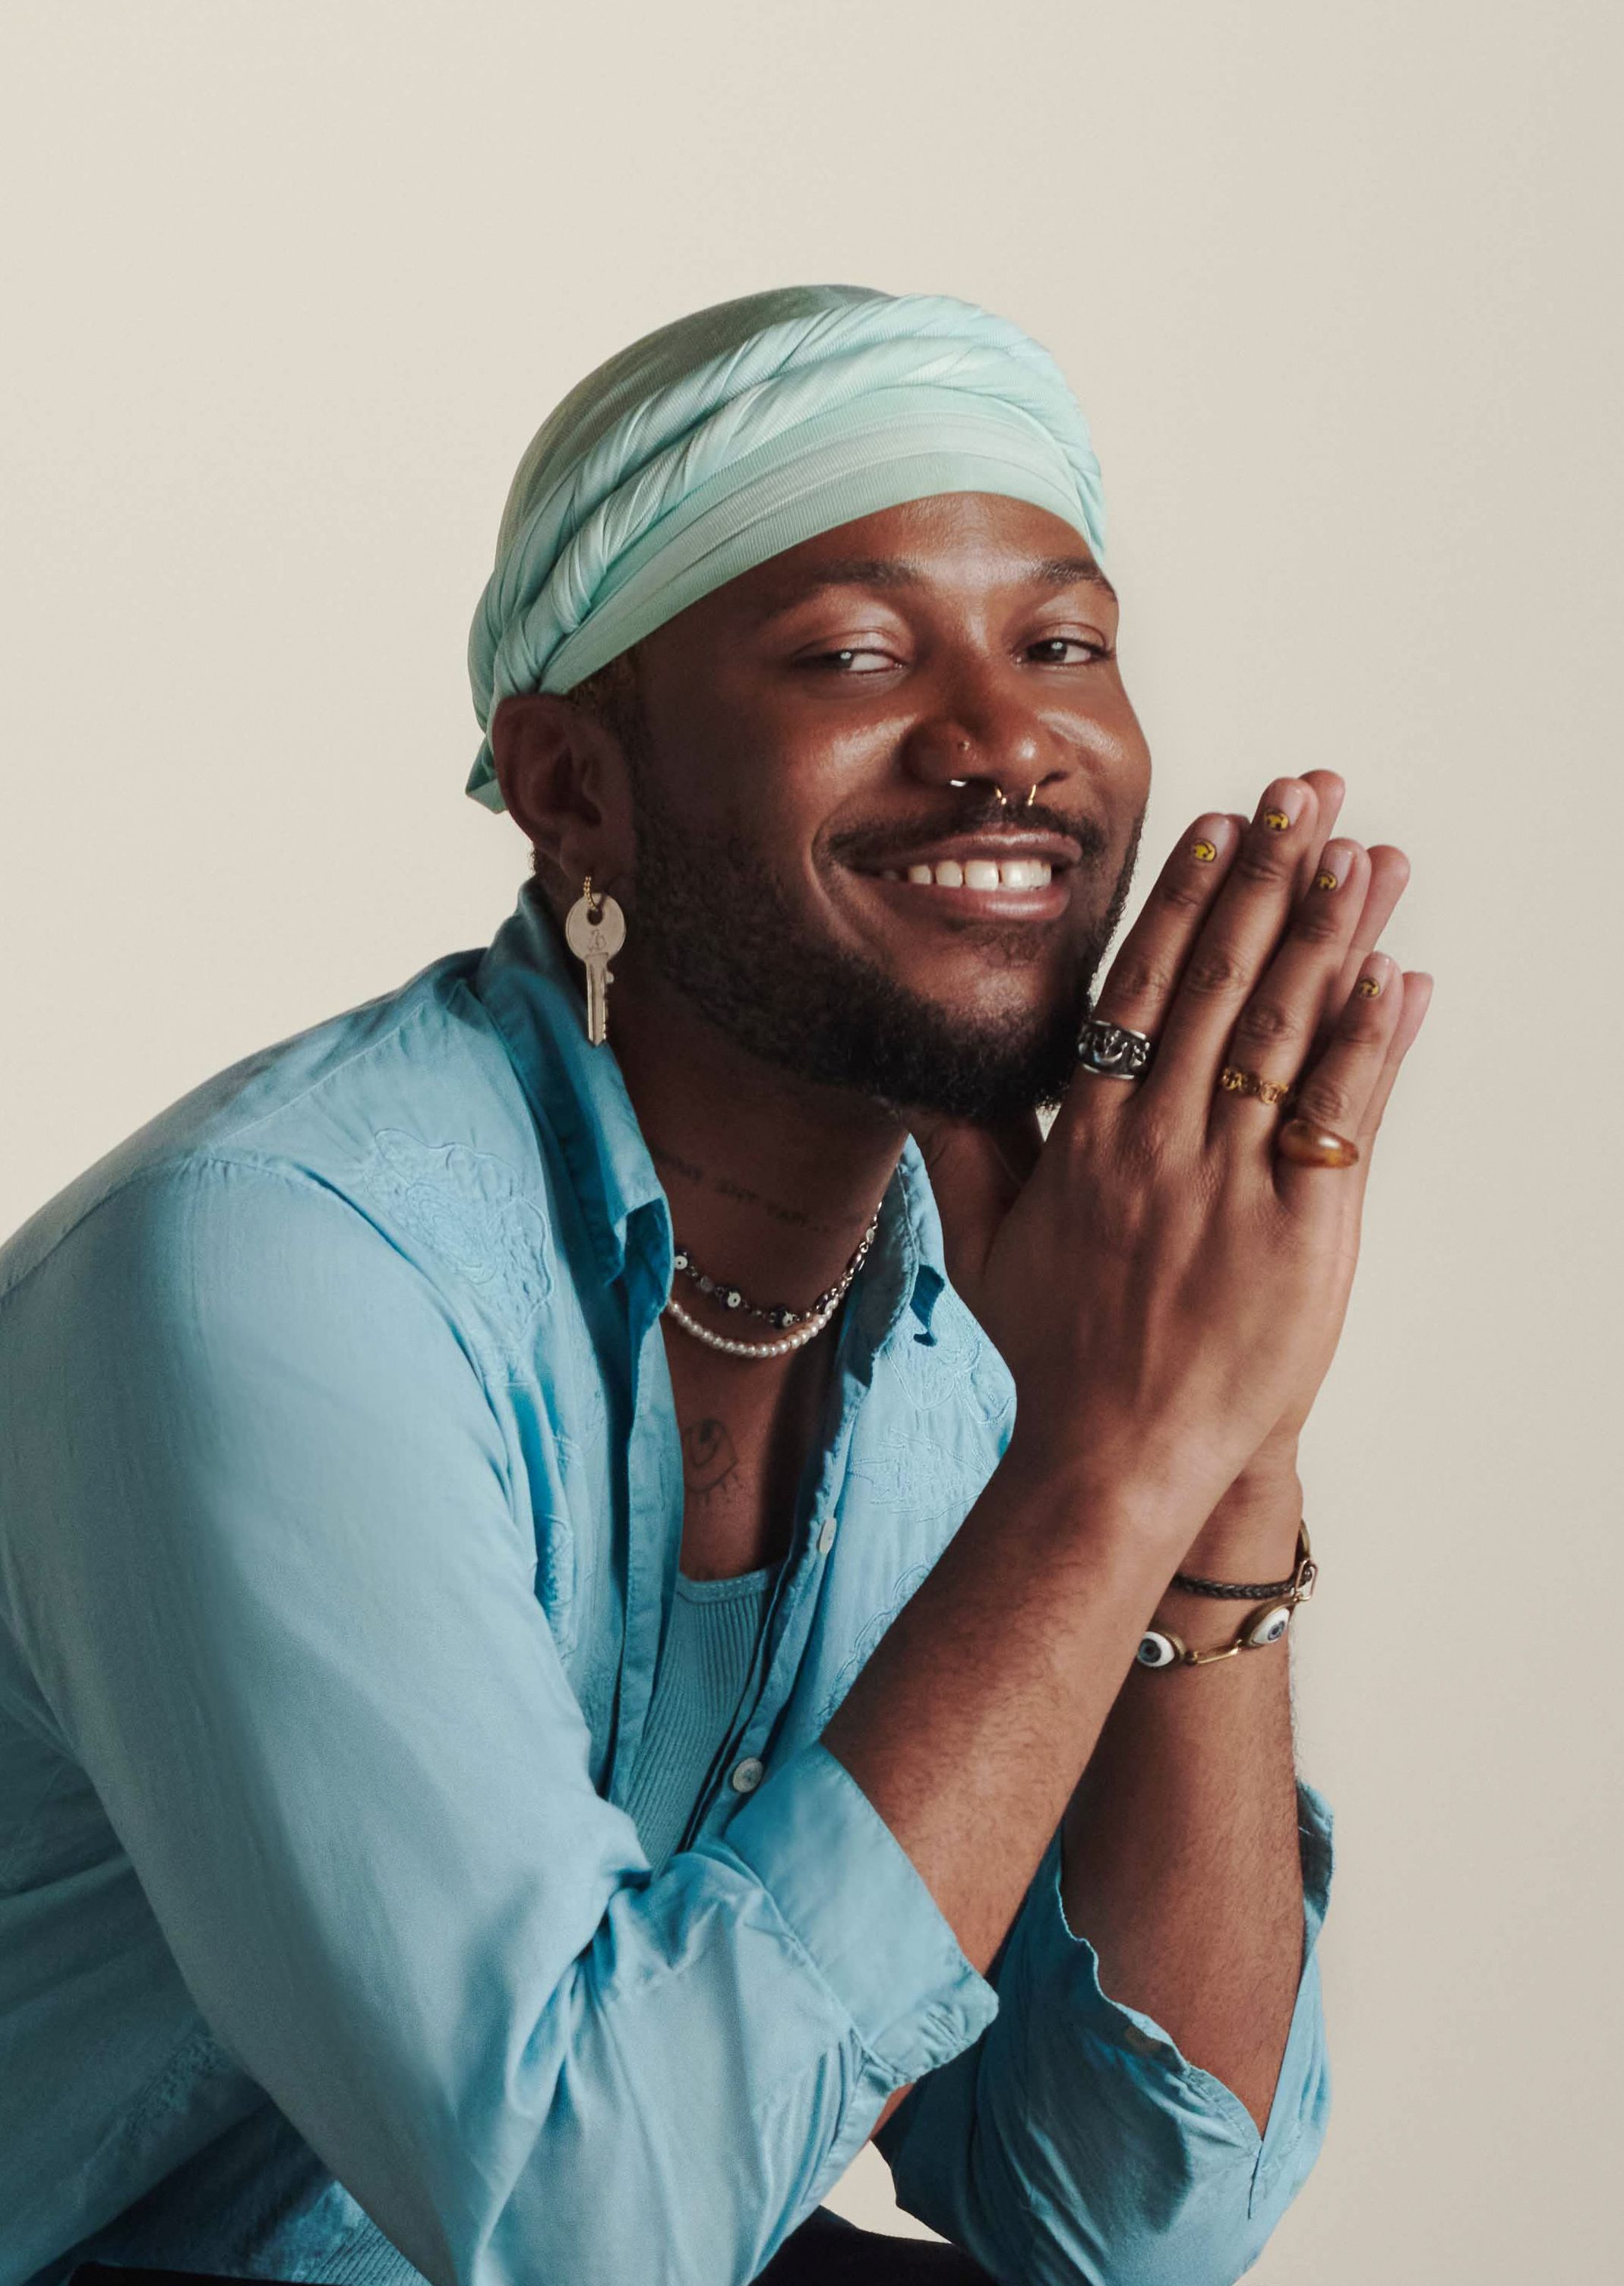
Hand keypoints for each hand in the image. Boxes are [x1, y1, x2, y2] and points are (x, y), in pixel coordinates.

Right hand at [969, 770, 1431, 1524]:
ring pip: (1282, 1031)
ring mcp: (1229, 1183)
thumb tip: (928, 1083)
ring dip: (1327, 933)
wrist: (1119, 1453)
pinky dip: (1368, 1041)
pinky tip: (1395, 974)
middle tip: (1304, 793)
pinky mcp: (1299, 1230)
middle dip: (1267, 878)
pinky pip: (1338, 1116)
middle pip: (1218, 984)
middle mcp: (1158, 1142)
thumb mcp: (980, 1250)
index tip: (1219, 829)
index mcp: (1088, 1138)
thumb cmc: (1055, 1355)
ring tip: (1362, 852)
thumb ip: (962, 1157)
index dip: (1186, 901)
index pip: (1140, 991)